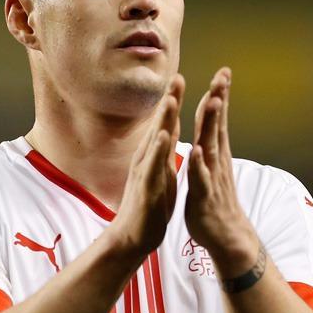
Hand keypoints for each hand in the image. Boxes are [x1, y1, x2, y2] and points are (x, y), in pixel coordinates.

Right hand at [113, 74, 185, 256]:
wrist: (132, 236)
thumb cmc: (148, 205)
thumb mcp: (159, 172)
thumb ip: (162, 150)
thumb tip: (166, 131)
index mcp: (154, 155)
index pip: (166, 123)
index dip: (174, 101)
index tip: (181, 78)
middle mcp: (147, 158)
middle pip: (159, 124)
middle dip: (169, 100)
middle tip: (177, 75)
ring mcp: (145, 172)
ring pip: (155, 141)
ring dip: (163, 120)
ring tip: (172, 98)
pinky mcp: (146, 188)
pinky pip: (152, 166)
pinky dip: (158, 150)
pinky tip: (164, 136)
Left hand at [185, 68, 259, 275]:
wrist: (226, 236)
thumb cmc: (215, 201)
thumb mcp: (212, 168)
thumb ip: (211, 145)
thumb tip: (212, 126)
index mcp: (214, 152)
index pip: (216, 118)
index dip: (219, 94)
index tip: (223, 71)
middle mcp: (216, 160)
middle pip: (217, 124)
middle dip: (220, 98)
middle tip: (223, 75)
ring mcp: (212, 176)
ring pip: (212, 145)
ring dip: (212, 124)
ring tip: (214, 102)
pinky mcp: (204, 195)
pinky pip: (202, 177)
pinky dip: (200, 164)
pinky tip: (198, 151)